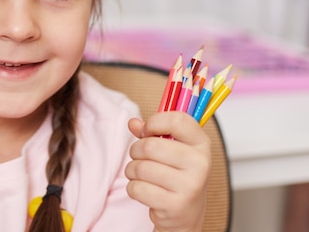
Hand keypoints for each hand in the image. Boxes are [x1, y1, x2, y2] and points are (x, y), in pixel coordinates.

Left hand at [126, 111, 210, 231]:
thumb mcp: (170, 148)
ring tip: (141, 175)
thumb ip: (151, 131)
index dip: (154, 122)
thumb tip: (133, 123)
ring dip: (132, 170)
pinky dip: (133, 188)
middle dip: (136, 150)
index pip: (177, 120)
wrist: (186, 213)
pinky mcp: (175, 205)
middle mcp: (199, 163)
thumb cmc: (176, 175)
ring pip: (140, 167)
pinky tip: (145, 190)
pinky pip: (137, 188)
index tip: (148, 131)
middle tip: (140, 157)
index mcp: (201, 143)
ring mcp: (189, 186)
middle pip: (150, 146)